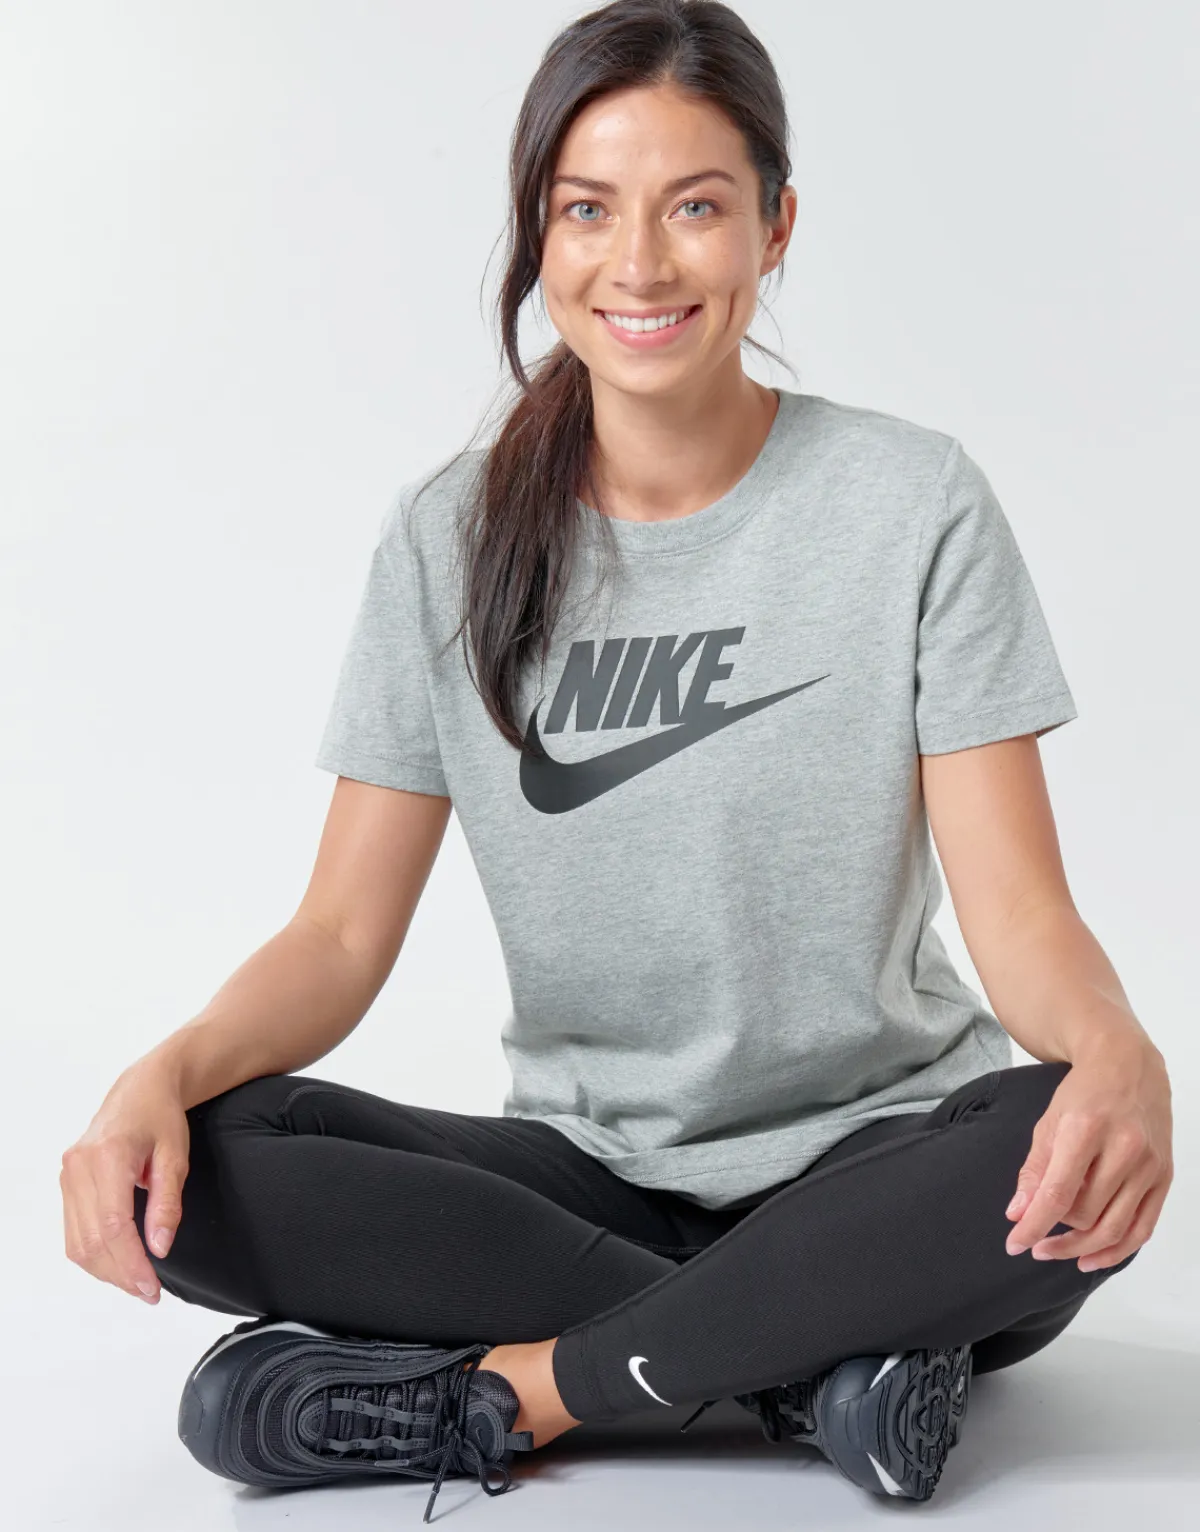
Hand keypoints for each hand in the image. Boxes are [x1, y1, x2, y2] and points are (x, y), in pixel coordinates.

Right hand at [60, 1062, 190, 1304]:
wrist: (141, 1089)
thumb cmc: (161, 1117)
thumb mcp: (176, 1156)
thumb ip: (167, 1203)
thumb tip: (160, 1248)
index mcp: (107, 1157)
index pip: (113, 1227)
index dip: (131, 1264)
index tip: (152, 1288)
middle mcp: (78, 1167)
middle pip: (92, 1240)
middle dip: (121, 1274)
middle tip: (149, 1293)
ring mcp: (68, 1175)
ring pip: (77, 1242)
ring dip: (106, 1270)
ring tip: (137, 1283)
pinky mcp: (67, 1182)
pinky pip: (73, 1231)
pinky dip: (94, 1254)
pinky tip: (118, 1263)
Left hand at [1004, 1040, 1172, 1272]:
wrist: (1128, 1064)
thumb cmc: (1084, 1092)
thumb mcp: (1048, 1122)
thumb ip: (1034, 1170)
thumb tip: (1018, 1214)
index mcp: (1086, 1129)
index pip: (1058, 1193)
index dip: (1034, 1225)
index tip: (1015, 1244)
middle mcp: (1124, 1148)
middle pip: (1085, 1213)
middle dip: (1055, 1231)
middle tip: (1035, 1237)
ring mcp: (1149, 1165)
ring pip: (1114, 1228)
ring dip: (1080, 1248)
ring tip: (1055, 1251)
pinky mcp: (1164, 1177)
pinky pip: (1143, 1228)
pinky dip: (1117, 1250)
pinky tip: (1091, 1258)